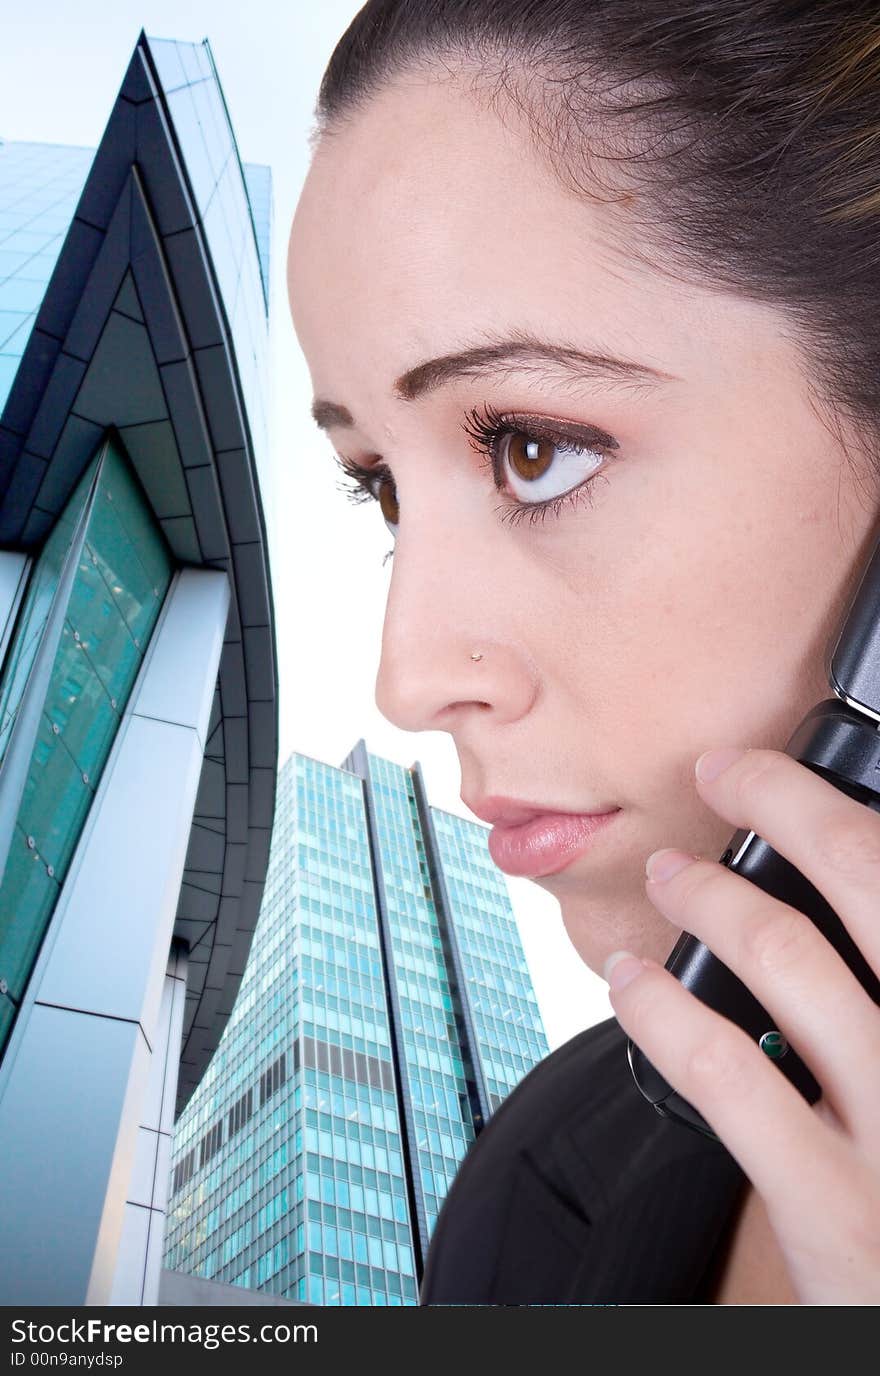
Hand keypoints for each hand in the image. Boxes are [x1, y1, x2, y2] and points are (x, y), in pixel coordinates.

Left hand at [604, 746, 879, 1304]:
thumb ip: (877, 968)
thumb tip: (827, 874)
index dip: (823, 796)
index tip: (766, 769)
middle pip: (862, 874)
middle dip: (778, 801)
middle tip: (719, 774)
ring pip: (783, 955)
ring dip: (706, 895)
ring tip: (669, 876)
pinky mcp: (833, 1205)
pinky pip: (721, 1072)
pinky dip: (658, 1007)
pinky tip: (631, 983)